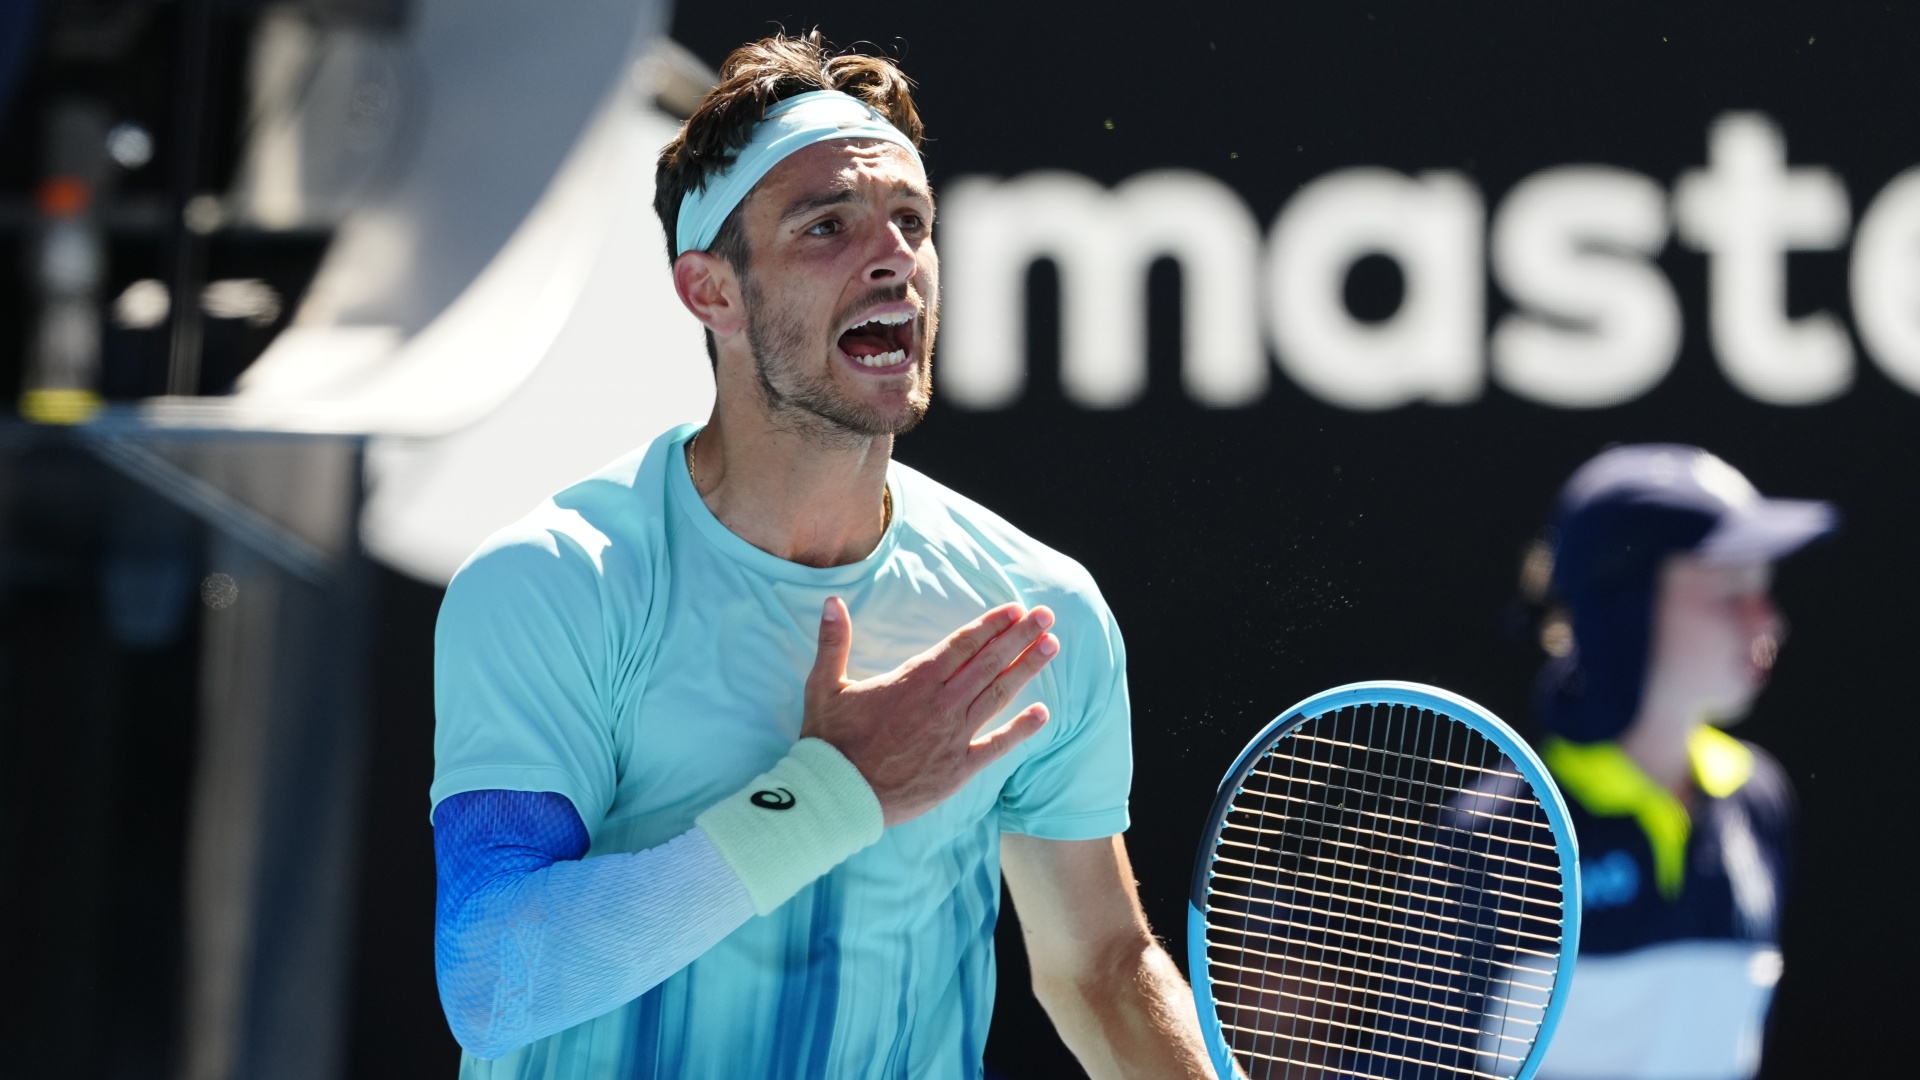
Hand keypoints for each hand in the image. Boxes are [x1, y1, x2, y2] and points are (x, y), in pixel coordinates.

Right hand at [801, 597, 1057, 826]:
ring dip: (1027, 669)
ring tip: (1051, 647)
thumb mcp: (824, 685)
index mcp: (914, 680)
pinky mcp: (958, 769)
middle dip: (1020, 637)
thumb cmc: (829, 741)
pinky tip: (1043, 713)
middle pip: (989, 663)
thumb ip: (833, 641)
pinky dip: (1021, 729)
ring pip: (998, 695)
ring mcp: (953, 736)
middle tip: (1046, 617)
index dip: (991, 625)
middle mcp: (941, 703)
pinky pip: (996, 745)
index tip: (1015, 609)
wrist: (837, 795)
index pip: (963, 644)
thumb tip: (831, 601)